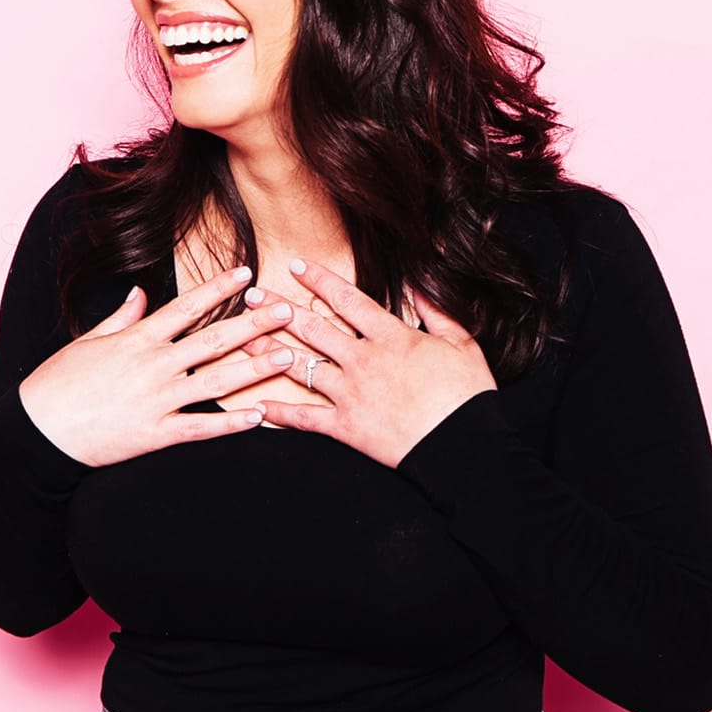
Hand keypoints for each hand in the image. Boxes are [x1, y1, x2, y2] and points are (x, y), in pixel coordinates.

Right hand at [17, 265, 296, 465]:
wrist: (38, 432)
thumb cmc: (58, 384)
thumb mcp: (88, 341)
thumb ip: (121, 317)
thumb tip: (141, 292)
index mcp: (137, 339)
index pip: (186, 307)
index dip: (218, 289)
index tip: (246, 273)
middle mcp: (153, 366)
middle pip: (213, 340)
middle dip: (254, 323)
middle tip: (288, 311)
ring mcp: (156, 400)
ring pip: (216, 382)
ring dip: (255, 369)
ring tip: (287, 357)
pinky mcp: (155, 434)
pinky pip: (200, 428)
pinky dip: (231, 424)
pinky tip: (259, 416)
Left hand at [251, 258, 497, 466]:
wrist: (464, 445)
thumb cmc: (468, 396)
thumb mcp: (463, 345)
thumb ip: (438, 313)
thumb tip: (420, 286)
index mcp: (393, 337)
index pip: (348, 300)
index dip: (320, 281)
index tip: (297, 266)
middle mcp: (364, 360)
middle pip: (313, 328)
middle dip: (279, 309)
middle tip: (253, 297)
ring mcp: (351, 393)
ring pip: (300, 366)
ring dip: (269, 350)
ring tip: (243, 337)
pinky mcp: (346, 426)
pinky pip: (305, 417)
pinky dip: (278, 412)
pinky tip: (256, 404)